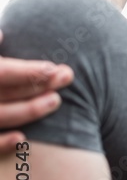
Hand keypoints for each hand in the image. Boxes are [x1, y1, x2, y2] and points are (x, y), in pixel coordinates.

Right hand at [0, 29, 72, 152]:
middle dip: (36, 86)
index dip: (26, 71)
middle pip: (4, 93)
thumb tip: (2, 35)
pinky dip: (1, 144)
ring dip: (28, 111)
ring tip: (55, 100)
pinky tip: (22, 139)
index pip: (1, 72)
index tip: (52, 68)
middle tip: (66, 77)